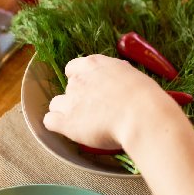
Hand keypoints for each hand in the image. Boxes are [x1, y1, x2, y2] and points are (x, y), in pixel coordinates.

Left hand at [43, 54, 182, 149]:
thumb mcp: (131, 75)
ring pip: (56, 104)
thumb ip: (116, 75)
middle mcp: (78, 80)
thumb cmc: (144, 96)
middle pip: (69, 87)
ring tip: (84, 122)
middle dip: (79, 98)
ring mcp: (70, 101)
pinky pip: (49, 121)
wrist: (142, 115)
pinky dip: (58, 126)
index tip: (92, 89)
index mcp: (94, 64)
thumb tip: (117, 77)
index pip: (73, 67)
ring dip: (66, 111)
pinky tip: (71, 130)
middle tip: (96, 109)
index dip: (81, 79)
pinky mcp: (66, 122)